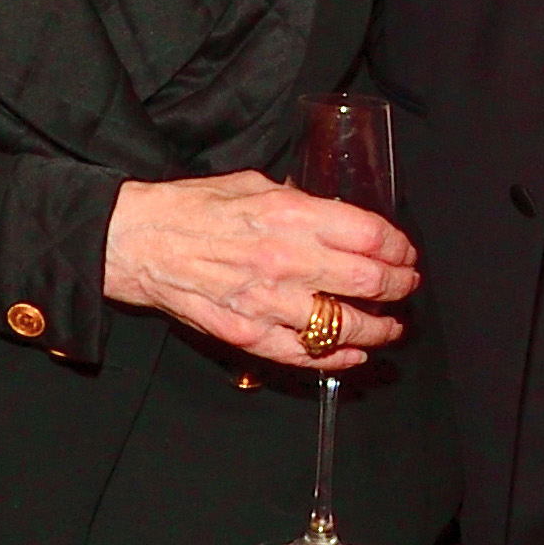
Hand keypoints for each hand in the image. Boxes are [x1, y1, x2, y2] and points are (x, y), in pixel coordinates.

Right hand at [105, 171, 414, 368]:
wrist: (136, 241)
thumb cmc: (191, 208)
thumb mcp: (254, 185)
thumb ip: (300, 202)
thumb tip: (336, 215)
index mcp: (289, 214)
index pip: (370, 235)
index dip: (398, 246)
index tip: (404, 252)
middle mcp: (285, 260)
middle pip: (369, 281)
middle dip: (399, 287)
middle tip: (407, 287)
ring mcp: (267, 303)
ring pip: (344, 325)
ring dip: (379, 328)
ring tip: (391, 326)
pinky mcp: (247, 334)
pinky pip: (305, 355)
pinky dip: (337, 359)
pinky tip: (353, 353)